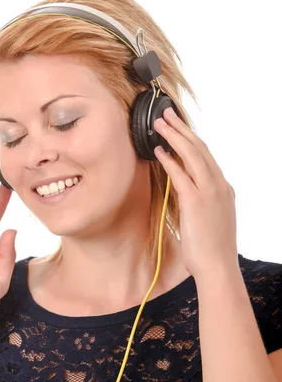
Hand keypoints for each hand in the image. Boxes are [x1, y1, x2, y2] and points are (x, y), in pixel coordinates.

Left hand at [153, 107, 237, 279]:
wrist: (218, 267)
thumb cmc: (211, 249)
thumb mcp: (208, 220)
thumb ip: (199, 204)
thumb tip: (186, 197)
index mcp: (223, 189)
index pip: (206, 157)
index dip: (191, 140)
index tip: (179, 129)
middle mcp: (219, 185)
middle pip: (200, 148)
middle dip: (182, 129)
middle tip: (167, 114)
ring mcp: (210, 192)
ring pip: (192, 154)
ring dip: (175, 136)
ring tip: (160, 123)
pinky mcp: (196, 201)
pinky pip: (181, 174)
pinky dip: (170, 160)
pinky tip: (159, 151)